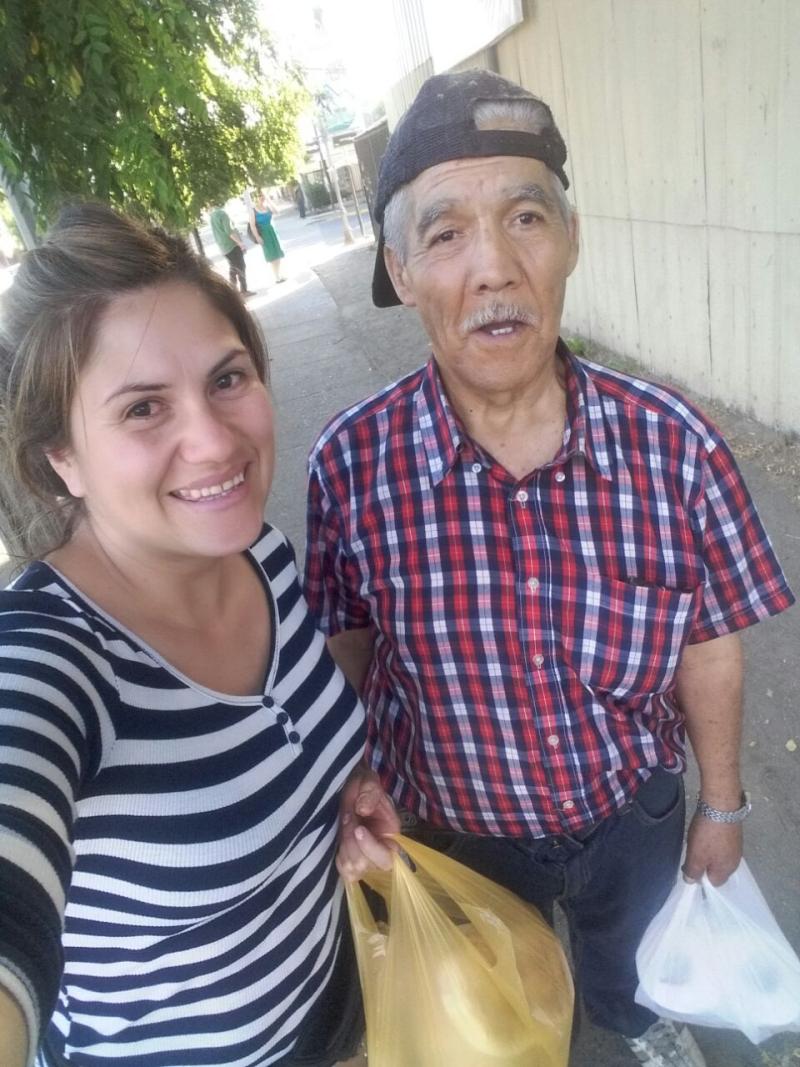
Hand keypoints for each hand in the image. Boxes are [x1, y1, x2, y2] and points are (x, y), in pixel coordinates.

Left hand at [336, 764, 399, 882]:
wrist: (351, 789)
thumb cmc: (363, 786)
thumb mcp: (369, 781)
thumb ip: (369, 793)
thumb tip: (362, 810)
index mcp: (392, 836)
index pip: (387, 857)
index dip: (370, 847)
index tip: (358, 829)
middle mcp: (380, 852)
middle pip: (364, 864)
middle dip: (351, 841)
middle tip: (347, 816)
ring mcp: (364, 859)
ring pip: (351, 869)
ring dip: (343, 844)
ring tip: (344, 822)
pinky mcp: (350, 861)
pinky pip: (343, 870)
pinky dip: (339, 855)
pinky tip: (340, 837)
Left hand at [682, 812, 742, 885]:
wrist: (721, 805)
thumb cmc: (708, 834)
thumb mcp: (696, 856)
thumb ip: (693, 871)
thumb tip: (691, 882)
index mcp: (727, 870)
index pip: (714, 883)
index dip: (701, 878)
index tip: (690, 867)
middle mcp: (735, 860)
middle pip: (716, 869)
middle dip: (704, 863)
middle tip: (692, 851)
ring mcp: (736, 846)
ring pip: (718, 855)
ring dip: (708, 851)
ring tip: (698, 839)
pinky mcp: (734, 833)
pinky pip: (721, 843)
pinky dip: (712, 840)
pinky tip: (705, 831)